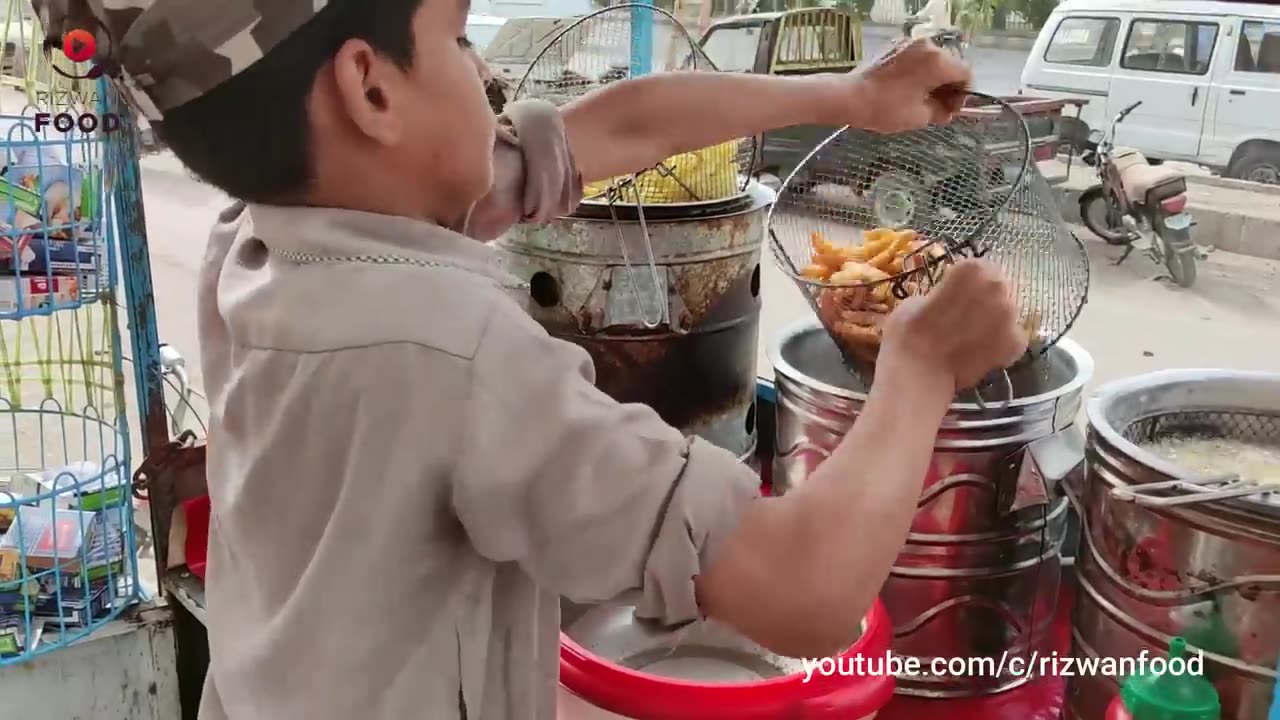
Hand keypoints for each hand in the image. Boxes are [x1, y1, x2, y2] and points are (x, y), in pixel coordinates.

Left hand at [843, 38, 972, 132]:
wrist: (850, 97)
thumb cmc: (886, 108)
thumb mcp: (920, 116)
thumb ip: (943, 111)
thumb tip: (950, 110)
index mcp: (938, 61)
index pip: (965, 73)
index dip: (963, 94)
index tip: (952, 110)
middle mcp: (927, 46)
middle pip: (951, 65)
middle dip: (949, 86)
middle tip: (939, 108)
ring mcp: (910, 43)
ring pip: (934, 60)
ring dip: (934, 79)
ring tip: (923, 99)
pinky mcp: (895, 46)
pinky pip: (917, 58)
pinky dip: (919, 71)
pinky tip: (909, 88)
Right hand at [880, 259, 1028, 390]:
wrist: (918, 372)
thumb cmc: (908, 331)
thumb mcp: (917, 299)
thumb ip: (942, 293)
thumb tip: (949, 299)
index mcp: (972, 269)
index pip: (977, 269)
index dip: (965, 284)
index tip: (954, 296)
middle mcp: (998, 287)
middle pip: (996, 289)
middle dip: (983, 302)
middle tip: (963, 319)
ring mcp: (1010, 316)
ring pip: (1005, 315)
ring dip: (992, 324)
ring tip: (970, 339)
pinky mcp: (1015, 344)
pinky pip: (1012, 340)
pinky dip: (1000, 346)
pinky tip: (981, 354)